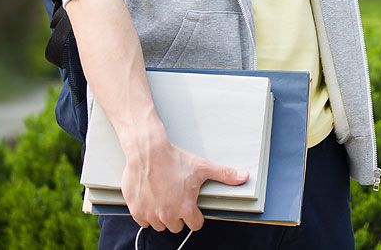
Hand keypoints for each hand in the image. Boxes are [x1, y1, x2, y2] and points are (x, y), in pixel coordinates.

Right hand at [122, 135, 247, 232]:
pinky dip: (147, 214)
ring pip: (160, 225)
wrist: (148, 152)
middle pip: (177, 227)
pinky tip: (151, 199)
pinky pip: (144, 222)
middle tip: (176, 199)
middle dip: (178, 216)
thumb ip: (224, 174)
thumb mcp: (202, 167)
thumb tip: (244, 176)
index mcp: (186, 208)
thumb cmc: (174, 159)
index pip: (195, 225)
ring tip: (164, 198)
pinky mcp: (137, 211)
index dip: (195, 215)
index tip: (191, 206)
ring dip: (162, 216)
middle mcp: (168, 215)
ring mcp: (151, 214)